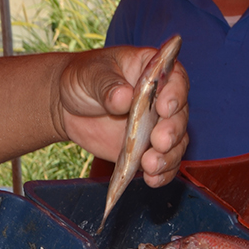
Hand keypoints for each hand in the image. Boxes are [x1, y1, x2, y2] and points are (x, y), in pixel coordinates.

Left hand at [56, 46, 189, 187]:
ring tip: (150, 166)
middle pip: (180, 116)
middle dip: (172, 131)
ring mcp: (157, 126)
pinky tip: (151, 178)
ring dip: (168, 157)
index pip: (175, 79)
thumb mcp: (90, 75)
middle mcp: (162, 99)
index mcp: (153, 71)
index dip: (175, 94)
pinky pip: (164, 163)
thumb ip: (107, 85)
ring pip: (177, 143)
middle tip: (159, 142)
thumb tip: (124, 97)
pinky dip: (161, 174)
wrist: (68, 106)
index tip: (164, 107)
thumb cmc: (84, 79)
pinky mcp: (149, 149)